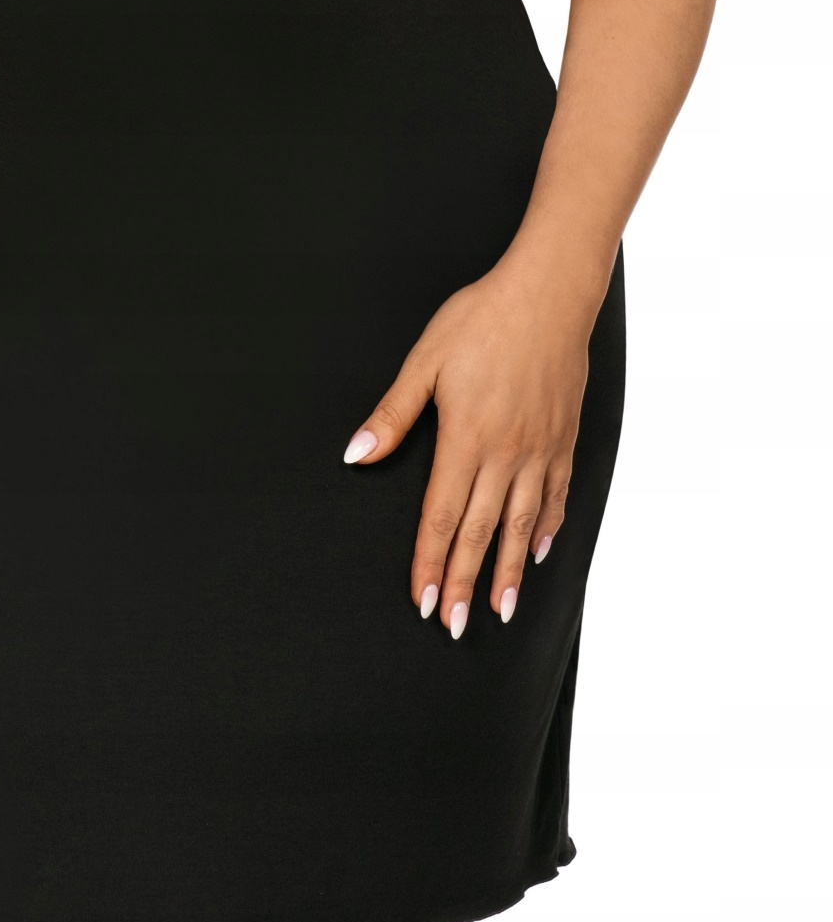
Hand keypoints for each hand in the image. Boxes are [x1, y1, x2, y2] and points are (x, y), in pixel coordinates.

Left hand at [342, 257, 599, 635]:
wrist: (549, 293)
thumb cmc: (482, 319)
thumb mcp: (426, 361)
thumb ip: (394, 415)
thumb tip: (356, 455)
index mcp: (466, 438)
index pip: (443, 516)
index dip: (432, 563)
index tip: (425, 602)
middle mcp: (507, 454)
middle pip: (481, 533)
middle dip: (466, 583)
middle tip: (457, 628)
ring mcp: (541, 449)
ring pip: (522, 525)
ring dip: (509, 572)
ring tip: (501, 611)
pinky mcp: (564, 439)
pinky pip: (556, 496)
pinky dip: (547, 529)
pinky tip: (537, 553)